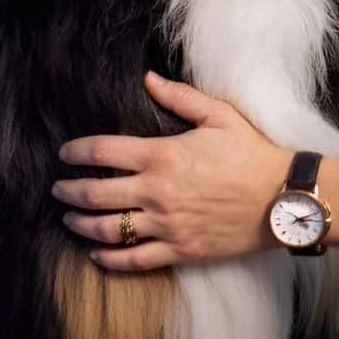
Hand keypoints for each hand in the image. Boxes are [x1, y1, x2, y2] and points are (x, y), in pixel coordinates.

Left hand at [51, 71, 294, 271]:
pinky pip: (133, 259)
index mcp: (162, 156)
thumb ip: (180, 97)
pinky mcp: (179, 250)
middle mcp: (156, 192)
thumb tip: (148, 79)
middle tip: (57, 189)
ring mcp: (165, 224)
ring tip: (68, 220)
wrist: (281, 195)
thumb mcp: (220, 115)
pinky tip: (96, 254)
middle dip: (69, 191)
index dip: (77, 152)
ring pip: (107, 230)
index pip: (104, 153)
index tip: (64, 154)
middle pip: (96, 194)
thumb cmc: (251, 152)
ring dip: (80, 225)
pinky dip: (108, 258)